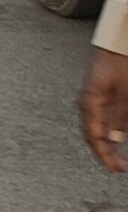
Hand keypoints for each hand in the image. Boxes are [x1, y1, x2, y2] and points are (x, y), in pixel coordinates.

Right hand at [82, 48, 127, 171]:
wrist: (118, 42)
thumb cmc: (120, 63)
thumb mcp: (124, 93)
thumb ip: (120, 118)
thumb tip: (114, 140)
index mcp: (90, 103)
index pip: (94, 137)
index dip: (105, 155)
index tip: (116, 169)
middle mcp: (87, 103)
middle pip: (92, 135)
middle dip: (105, 153)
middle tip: (118, 168)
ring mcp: (91, 98)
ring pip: (95, 128)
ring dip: (106, 144)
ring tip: (118, 156)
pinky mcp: (98, 94)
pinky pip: (98, 119)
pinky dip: (106, 132)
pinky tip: (115, 137)